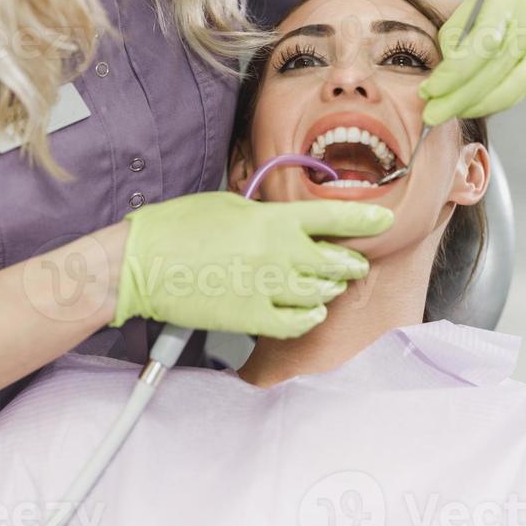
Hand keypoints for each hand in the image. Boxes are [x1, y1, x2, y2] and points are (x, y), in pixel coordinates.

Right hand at [109, 191, 393, 338]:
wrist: (141, 264)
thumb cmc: (177, 227)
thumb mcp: (227, 203)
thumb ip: (265, 213)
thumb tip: (285, 221)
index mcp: (274, 219)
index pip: (334, 217)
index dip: (366, 218)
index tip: (384, 219)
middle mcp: (279, 253)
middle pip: (337, 260)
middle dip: (350, 260)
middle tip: (353, 260)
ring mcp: (268, 288)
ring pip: (322, 292)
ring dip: (329, 287)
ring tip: (328, 283)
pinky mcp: (252, 317)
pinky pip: (298, 322)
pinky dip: (310, 316)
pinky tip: (310, 310)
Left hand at [419, 0, 525, 123]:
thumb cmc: (486, 9)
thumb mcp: (463, 13)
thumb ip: (452, 40)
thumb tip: (445, 78)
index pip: (481, 44)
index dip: (453, 73)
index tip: (428, 90)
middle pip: (497, 69)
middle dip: (460, 98)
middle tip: (432, 115)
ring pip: (519, 83)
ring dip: (484, 105)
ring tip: (456, 112)